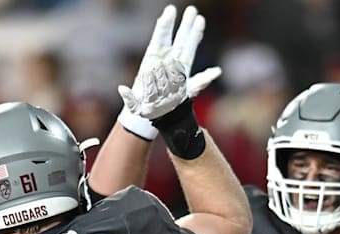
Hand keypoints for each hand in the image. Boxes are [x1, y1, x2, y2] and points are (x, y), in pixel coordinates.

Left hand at [118, 5, 221, 136]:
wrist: (152, 116)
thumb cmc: (141, 108)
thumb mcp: (133, 105)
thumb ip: (129, 98)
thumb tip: (122, 89)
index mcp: (153, 63)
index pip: (161, 40)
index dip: (166, 26)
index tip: (170, 11)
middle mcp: (167, 63)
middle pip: (178, 40)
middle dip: (185, 25)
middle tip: (192, 10)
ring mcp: (178, 72)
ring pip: (188, 50)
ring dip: (194, 35)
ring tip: (199, 19)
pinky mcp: (187, 85)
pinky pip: (199, 80)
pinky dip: (208, 77)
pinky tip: (216, 73)